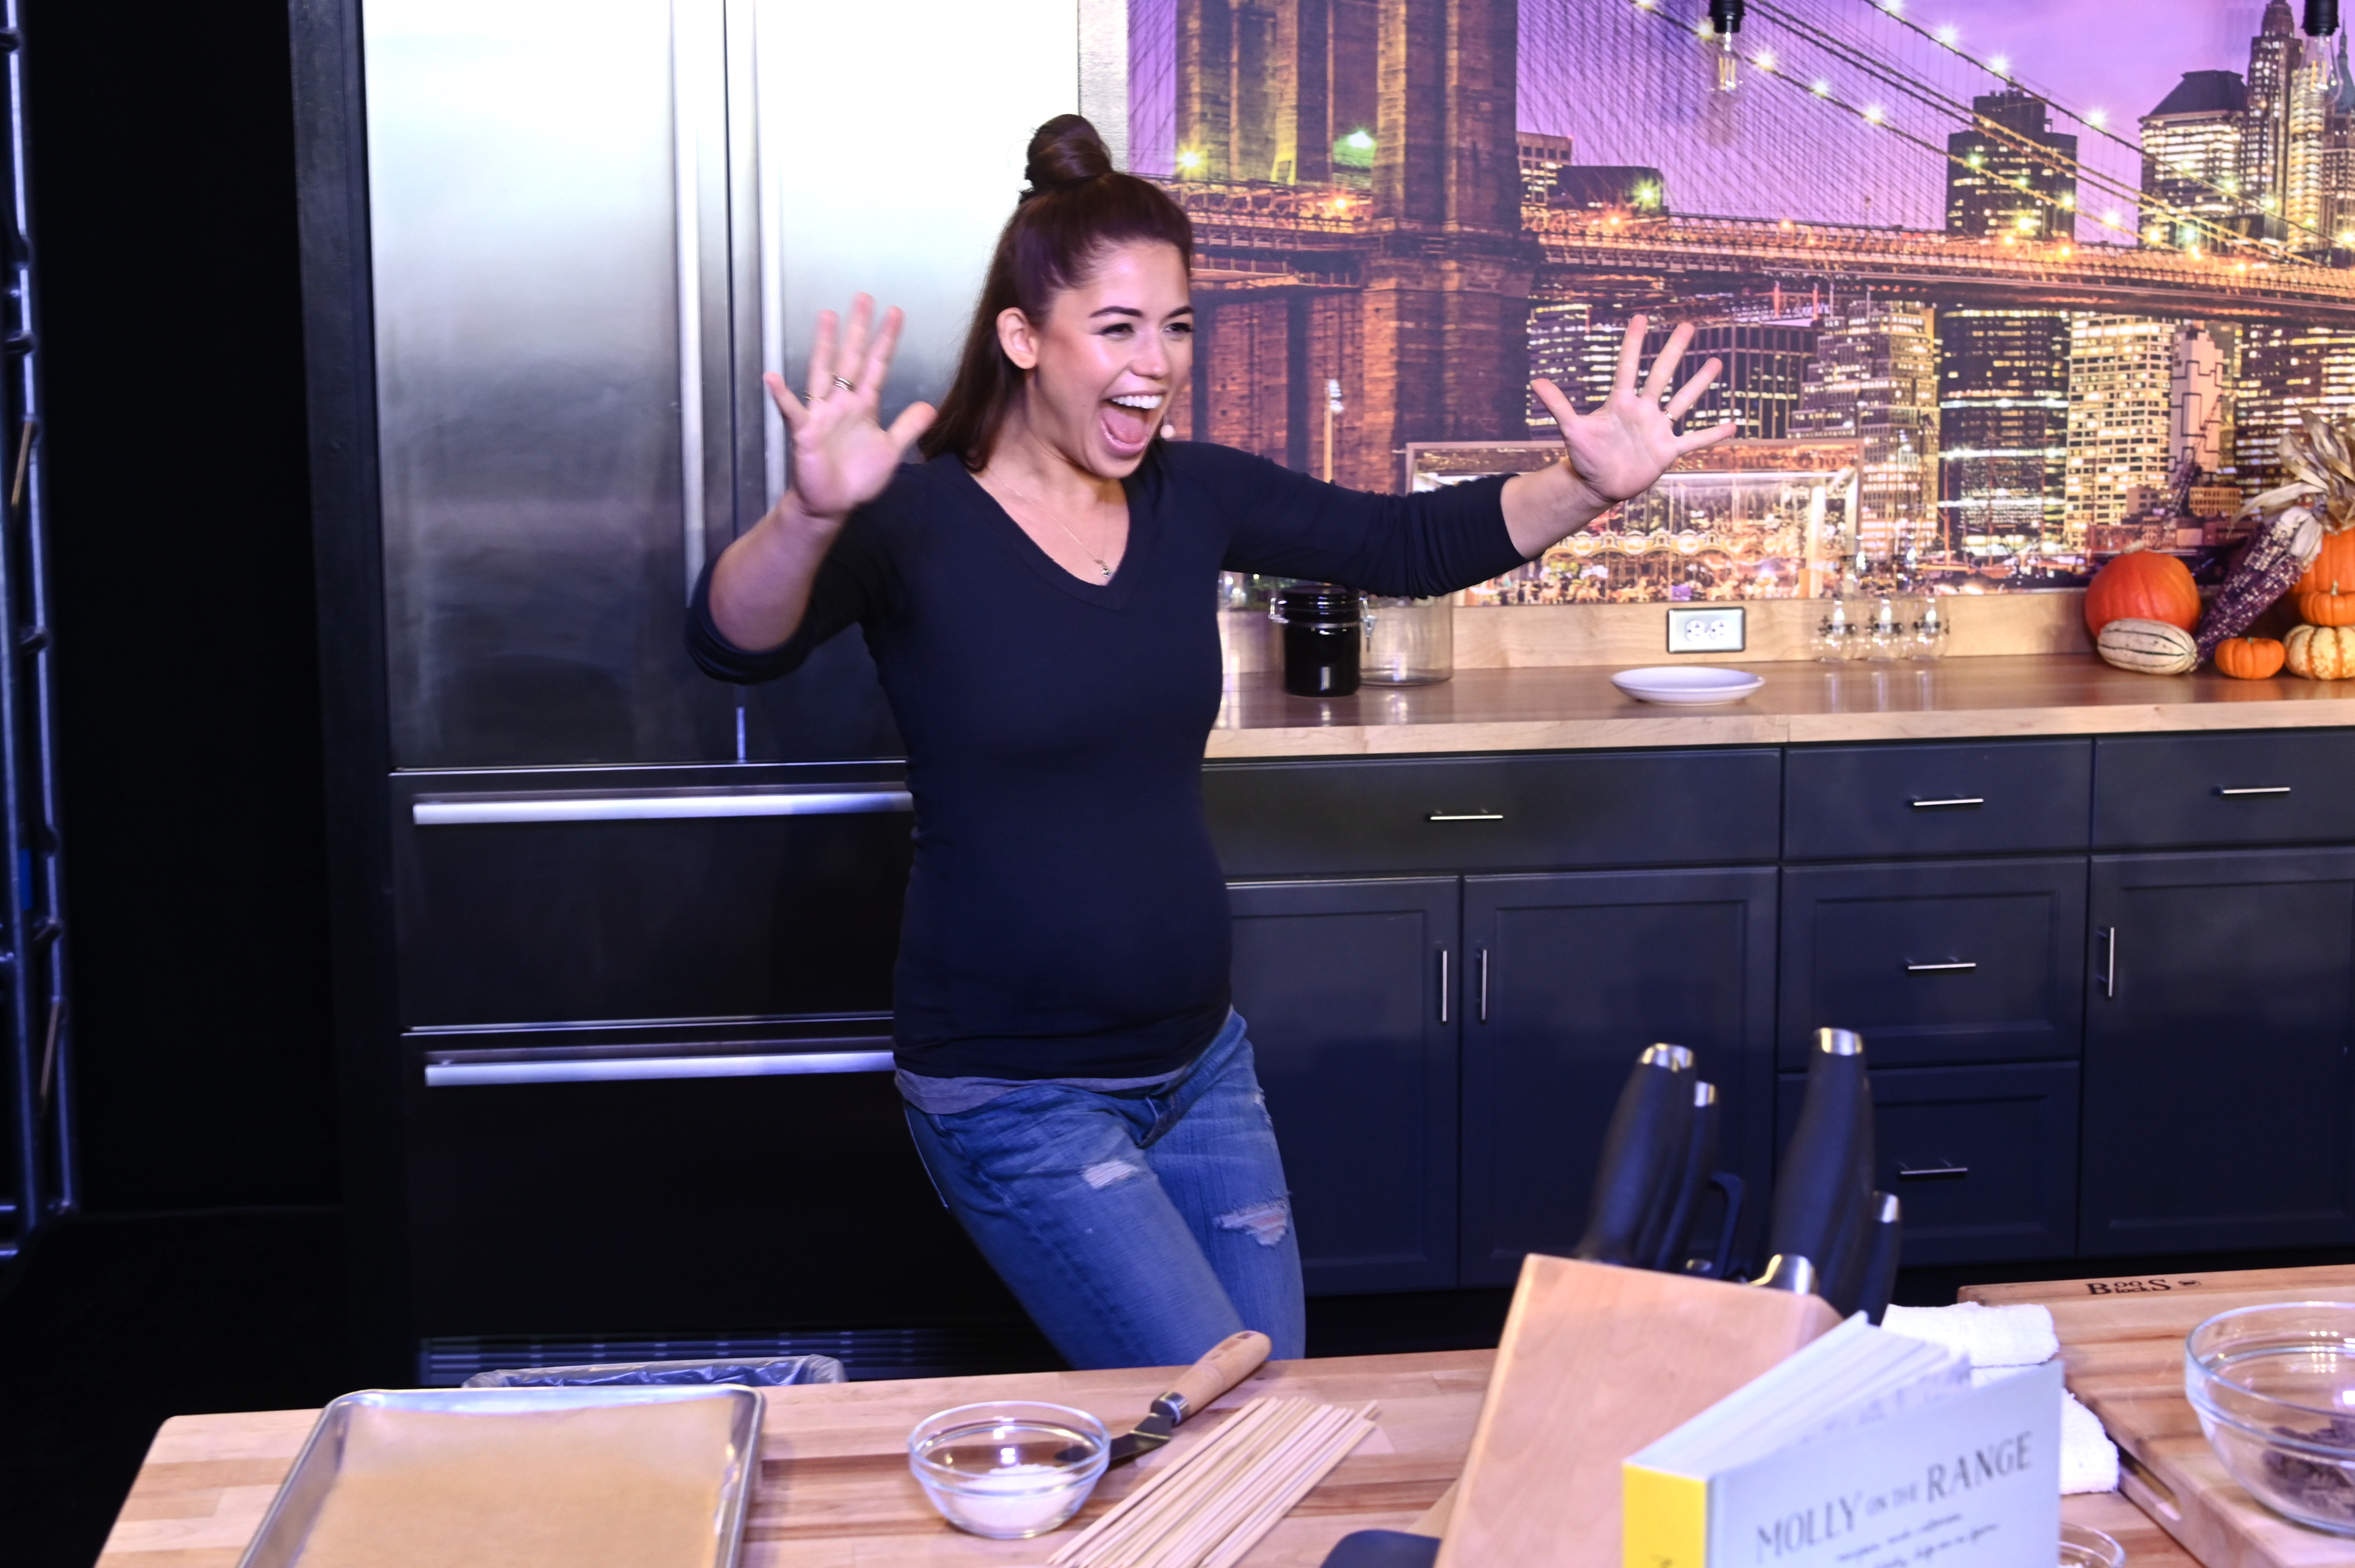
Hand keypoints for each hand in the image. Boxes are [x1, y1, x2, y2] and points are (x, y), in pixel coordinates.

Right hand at [768, 293, 935, 524]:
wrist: (831, 504)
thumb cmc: (857, 478)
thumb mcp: (890, 452)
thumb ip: (908, 428)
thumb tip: (930, 407)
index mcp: (864, 405)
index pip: (878, 365)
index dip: (886, 340)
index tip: (895, 312)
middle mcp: (842, 402)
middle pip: (851, 358)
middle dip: (858, 329)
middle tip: (863, 297)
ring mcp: (821, 414)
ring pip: (823, 372)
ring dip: (824, 345)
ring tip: (826, 317)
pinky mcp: (804, 432)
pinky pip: (792, 410)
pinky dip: (782, 395)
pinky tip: (773, 377)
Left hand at [1531, 315, 1734, 508]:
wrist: (1598, 485)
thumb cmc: (1585, 456)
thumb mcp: (1572, 431)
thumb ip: (1559, 406)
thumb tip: (1536, 381)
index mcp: (1620, 403)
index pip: (1627, 367)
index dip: (1633, 343)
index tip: (1640, 317)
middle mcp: (1642, 410)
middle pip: (1661, 375)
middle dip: (1674, 351)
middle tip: (1688, 326)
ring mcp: (1657, 429)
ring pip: (1682, 401)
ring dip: (1698, 383)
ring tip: (1716, 363)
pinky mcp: (1667, 451)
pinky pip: (1694, 440)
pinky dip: (1712, 434)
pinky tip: (1733, 424)